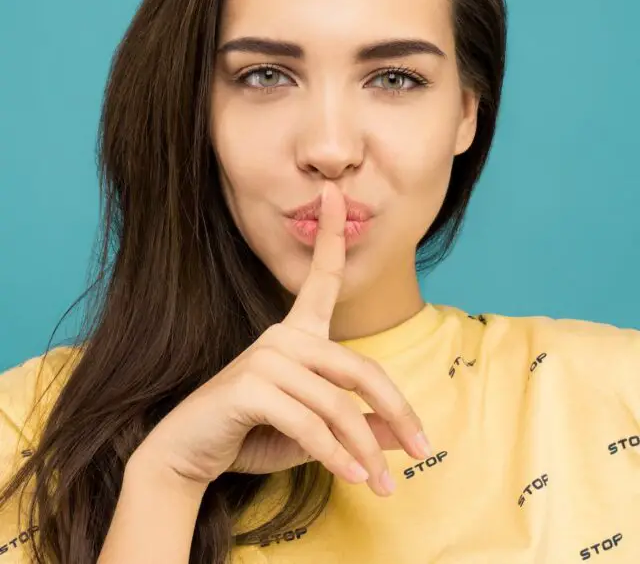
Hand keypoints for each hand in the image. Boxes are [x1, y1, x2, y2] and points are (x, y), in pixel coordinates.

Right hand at [133, 181, 430, 497]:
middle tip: (423, 446)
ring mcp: (265, 358)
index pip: (321, 278)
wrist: (190, 456)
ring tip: (383, 484)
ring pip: (338, 404)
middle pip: (358, 368)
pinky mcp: (250, 387)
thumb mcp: (317, 433)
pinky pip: (310, 424)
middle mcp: (282, 337)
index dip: (330, 233)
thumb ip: (357, 426)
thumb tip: (405, 434)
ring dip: (365, 450)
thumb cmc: (253, 436)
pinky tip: (352, 478)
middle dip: (397, 409)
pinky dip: (336, 456)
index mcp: (296, 334)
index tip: (336, 192)